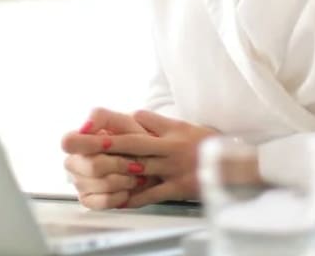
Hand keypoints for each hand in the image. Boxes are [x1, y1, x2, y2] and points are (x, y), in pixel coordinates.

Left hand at [65, 109, 219, 207]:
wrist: (235, 165)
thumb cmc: (207, 145)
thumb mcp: (184, 127)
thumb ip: (159, 123)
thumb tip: (135, 115)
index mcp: (170, 131)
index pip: (139, 122)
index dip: (115, 122)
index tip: (90, 124)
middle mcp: (169, 147)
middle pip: (132, 143)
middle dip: (104, 142)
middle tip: (79, 141)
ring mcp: (173, 168)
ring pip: (139, 167)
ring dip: (114, 168)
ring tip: (91, 169)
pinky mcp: (178, 187)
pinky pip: (152, 193)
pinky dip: (134, 197)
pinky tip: (118, 199)